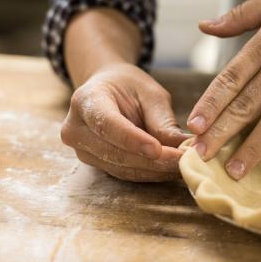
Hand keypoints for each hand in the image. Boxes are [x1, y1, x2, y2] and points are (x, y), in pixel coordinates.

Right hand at [61, 62, 188, 181]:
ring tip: (183, 166)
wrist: (107, 91)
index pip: (107, 124)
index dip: (132, 139)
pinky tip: (170, 169)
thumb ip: (162, 120)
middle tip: (184, 161)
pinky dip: (150, 174)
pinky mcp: (95, 164)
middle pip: (115, 152)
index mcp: (86, 100)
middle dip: (152, 161)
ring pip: (121, 168)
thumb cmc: (129, 87)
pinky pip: (125, 174)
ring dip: (155, 171)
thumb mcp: (150, 94)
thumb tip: (183, 146)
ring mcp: (83, 150)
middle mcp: (76, 129)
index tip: (158, 149)